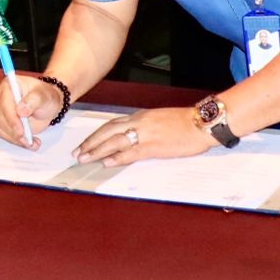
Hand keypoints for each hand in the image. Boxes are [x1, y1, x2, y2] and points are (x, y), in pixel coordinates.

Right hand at [0, 76, 63, 148]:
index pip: (4, 103)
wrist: (46, 106)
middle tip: (27, 139)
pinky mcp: (1, 122)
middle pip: (0, 117)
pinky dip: (16, 141)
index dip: (11, 118)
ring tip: (31, 142)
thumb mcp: (44, 95)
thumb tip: (21, 110)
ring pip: (1, 128)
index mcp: (8, 85)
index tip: (20, 130)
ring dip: (16, 139)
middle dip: (13, 131)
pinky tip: (28, 142)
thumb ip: (34, 100)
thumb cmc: (45, 96)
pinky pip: (4, 134)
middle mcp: (0, 97)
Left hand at [75, 106, 217, 166]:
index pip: (112, 125)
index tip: (85, 143)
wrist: (201, 123)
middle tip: (77, 153)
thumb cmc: (185, 123)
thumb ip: (144, 126)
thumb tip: (132, 137)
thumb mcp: (159, 119)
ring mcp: (146, 134)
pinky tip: (107, 162)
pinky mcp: (154, 146)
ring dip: (98, 150)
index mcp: (140, 117)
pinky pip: (132, 152)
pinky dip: (118, 157)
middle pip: (108, 131)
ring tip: (85, 158)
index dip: (96, 135)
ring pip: (115, 141)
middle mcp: (139, 123)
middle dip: (91, 143)